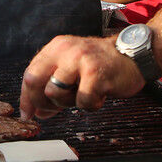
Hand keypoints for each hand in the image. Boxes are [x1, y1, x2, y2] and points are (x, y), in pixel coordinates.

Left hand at [20, 35, 145, 118]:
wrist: (134, 56)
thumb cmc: (102, 64)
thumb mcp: (72, 68)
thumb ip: (52, 86)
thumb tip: (36, 111)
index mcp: (57, 47)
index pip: (29, 73)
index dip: (26, 98)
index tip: (28, 113)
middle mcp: (65, 50)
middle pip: (35, 82)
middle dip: (42, 102)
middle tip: (55, 109)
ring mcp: (80, 60)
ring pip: (55, 92)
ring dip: (68, 103)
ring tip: (83, 95)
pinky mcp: (96, 74)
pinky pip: (82, 101)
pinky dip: (91, 105)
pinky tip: (99, 95)